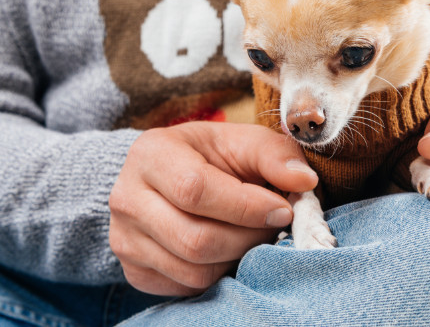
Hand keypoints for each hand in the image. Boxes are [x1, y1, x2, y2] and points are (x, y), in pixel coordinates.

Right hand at [109, 121, 317, 295]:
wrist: (169, 178)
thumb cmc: (212, 157)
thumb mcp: (243, 142)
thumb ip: (275, 155)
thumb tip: (305, 182)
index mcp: (151, 153)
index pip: (196, 190)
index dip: (247, 206)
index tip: (283, 209)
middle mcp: (127, 197)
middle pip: (195, 239)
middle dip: (247, 238)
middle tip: (272, 227)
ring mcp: (125, 238)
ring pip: (193, 269)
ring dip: (237, 259)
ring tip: (252, 236)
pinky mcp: (134, 270)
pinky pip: (186, 287)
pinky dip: (218, 274)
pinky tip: (229, 250)